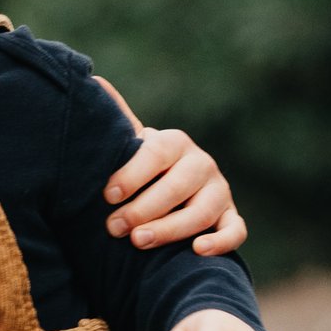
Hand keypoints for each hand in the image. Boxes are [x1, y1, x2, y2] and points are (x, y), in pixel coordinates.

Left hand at [94, 76, 245, 256]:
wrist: (168, 193)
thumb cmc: (140, 171)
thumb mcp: (128, 146)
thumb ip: (117, 121)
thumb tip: (95, 80)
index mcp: (174, 143)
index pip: (156, 154)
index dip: (132, 173)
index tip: (107, 195)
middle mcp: (201, 164)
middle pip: (178, 186)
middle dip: (144, 208)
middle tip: (114, 227)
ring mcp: (219, 191)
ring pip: (203, 211)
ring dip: (171, 228)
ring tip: (139, 242)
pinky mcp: (230, 217)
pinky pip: (236, 230)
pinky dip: (221, 241)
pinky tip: (198, 250)